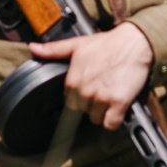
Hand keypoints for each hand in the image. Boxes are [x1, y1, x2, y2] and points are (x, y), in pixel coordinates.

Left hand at [29, 23, 152, 130]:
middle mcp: (85, 91)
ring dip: (103, 112)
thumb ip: (53, 50)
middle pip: (83, 111)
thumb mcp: (77, 44)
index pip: (70, 101)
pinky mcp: (118, 103)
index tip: (90, 87)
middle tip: (102, 90)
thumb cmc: (108, 44)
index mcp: (72, 81)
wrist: (134, 43)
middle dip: (91, 104)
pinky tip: (117, 108)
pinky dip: (114, 119)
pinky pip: (111, 123)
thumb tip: (32, 48)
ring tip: (110, 96)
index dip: (80, 96)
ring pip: (96, 118)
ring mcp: (101, 98)